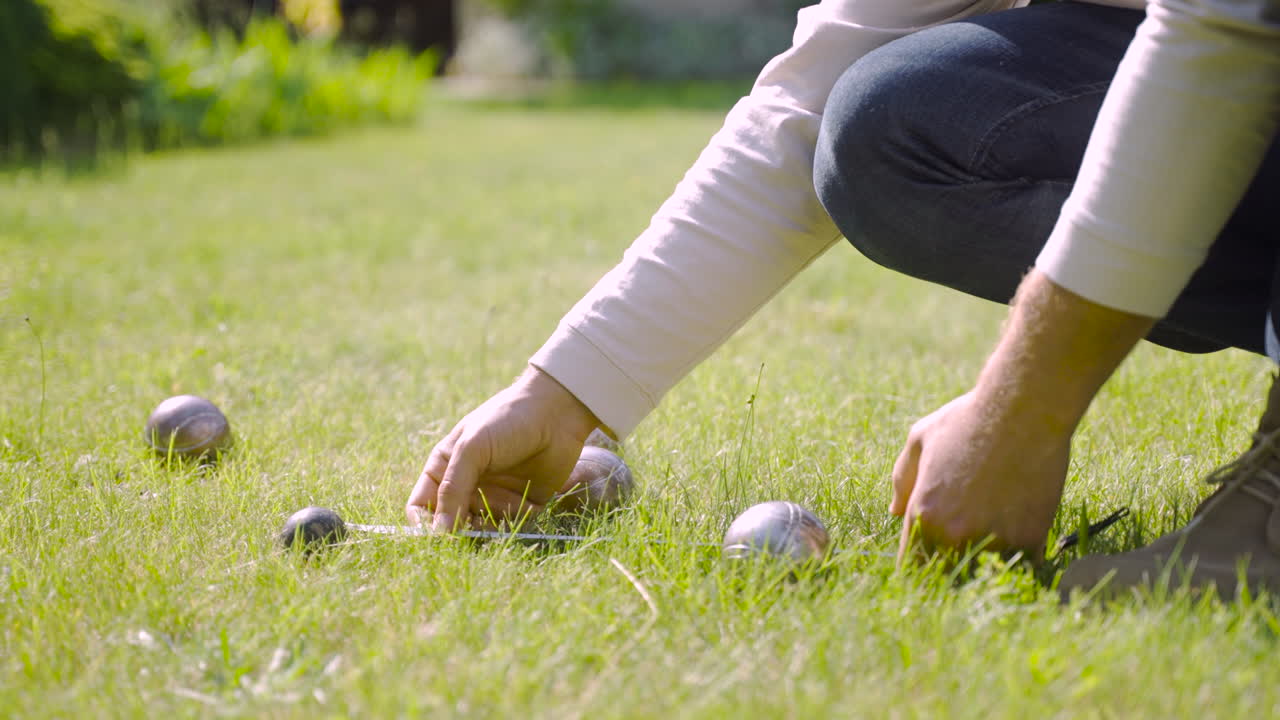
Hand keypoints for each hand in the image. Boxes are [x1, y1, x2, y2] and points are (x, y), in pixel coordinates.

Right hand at [406, 366, 602, 531]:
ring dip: (494, 523)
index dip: (423, 525)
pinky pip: (511, 526)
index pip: (421, 507)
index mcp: (444, 468)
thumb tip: (439, 531)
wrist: (556, 412)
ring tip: (511, 501)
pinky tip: (529, 502)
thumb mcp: (472, 448)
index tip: (436, 536)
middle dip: (463, 530)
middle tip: (478, 526)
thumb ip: (453, 488)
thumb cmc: (506, 420)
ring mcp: (492, 496)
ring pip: (481, 529)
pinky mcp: (521, 504)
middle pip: (451, 525)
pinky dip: (517, 519)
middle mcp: (465, 486)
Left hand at [891, 392, 1070, 562]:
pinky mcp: (1031, 540)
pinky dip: (1019, 555)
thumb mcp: (921, 440)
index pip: (911, 567)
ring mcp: (994, 541)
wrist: (1025, 409)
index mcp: (924, 515)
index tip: (929, 566)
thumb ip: (903, 480)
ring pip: (985, 572)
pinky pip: (1022, 565)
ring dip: (987, 562)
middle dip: (952, 568)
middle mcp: (955, 536)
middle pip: (947, 577)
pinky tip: (1019, 532)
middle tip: (964, 549)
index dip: (919, 570)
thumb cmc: (968, 418)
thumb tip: (895, 512)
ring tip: (993, 537)